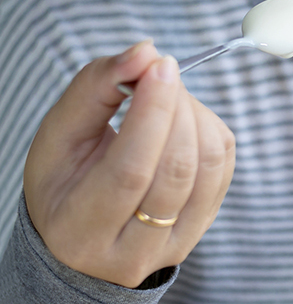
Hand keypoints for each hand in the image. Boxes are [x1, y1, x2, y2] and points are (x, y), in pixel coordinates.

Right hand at [23, 40, 235, 287]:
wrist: (83, 239)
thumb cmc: (65, 181)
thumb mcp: (60, 136)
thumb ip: (95, 88)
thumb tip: (146, 52)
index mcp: (81, 231)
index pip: (131, 171)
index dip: (152, 113)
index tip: (159, 65)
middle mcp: (133, 251)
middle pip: (176, 169)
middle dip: (176, 106)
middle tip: (161, 72)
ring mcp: (175, 245)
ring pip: (207, 168)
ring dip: (195, 115)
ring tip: (168, 96)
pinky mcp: (203, 227)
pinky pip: (222, 168)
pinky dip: (209, 130)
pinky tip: (184, 120)